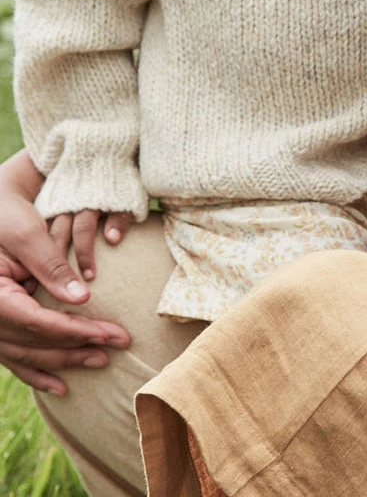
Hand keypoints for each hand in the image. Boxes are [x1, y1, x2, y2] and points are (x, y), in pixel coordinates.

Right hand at [0, 152, 130, 393]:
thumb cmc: (7, 217)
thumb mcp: (28, 234)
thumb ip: (51, 266)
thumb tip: (82, 299)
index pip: (34, 320)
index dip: (72, 330)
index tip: (108, 333)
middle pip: (33, 341)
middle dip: (77, 346)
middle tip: (118, 344)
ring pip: (25, 354)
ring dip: (63, 361)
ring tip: (102, 361)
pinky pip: (14, 356)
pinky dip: (37, 372)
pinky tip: (61, 386)